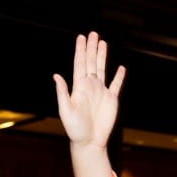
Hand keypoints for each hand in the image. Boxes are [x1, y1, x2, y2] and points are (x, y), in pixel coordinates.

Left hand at [53, 31, 125, 149]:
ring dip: (102, 56)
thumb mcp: (66, 111)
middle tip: (92, 34)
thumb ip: (62, 93)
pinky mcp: (111, 100)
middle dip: (91, 48)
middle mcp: (90, 87)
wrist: (89, 142)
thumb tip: (56, 76)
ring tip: (102, 43)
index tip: (81, 37)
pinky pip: (115, 85)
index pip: (80, 64)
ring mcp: (101, 92)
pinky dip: (118, 76)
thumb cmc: (75, 130)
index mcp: (79, 87)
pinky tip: (120, 68)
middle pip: (91, 62)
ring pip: (102, 69)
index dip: (80, 50)